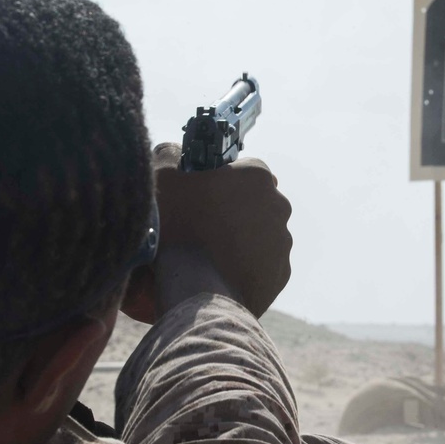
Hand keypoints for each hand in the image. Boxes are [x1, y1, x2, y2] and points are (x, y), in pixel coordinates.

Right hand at [122, 142, 291, 321]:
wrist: (195, 291)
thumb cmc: (177, 230)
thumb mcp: (161, 178)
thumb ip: (170, 154)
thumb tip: (175, 152)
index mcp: (256, 176)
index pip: (242, 169)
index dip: (219, 180)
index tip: (199, 196)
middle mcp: (278, 205)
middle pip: (254, 202)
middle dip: (233, 210)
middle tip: (201, 226)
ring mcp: (283, 242)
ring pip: (259, 234)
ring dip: (240, 239)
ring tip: (208, 254)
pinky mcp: (281, 275)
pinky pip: (262, 265)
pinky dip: (245, 267)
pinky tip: (219, 273)